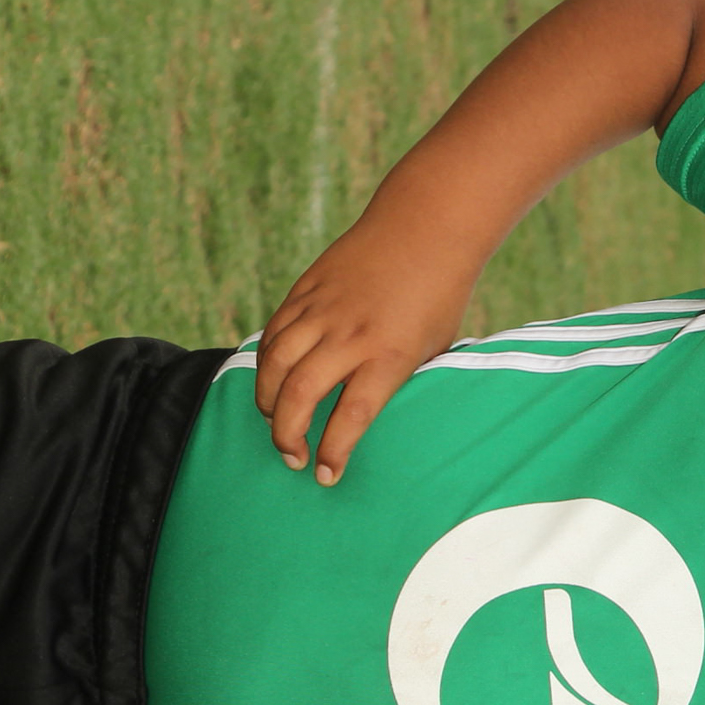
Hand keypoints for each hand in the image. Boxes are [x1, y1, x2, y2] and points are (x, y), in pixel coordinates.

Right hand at [252, 221, 478, 484]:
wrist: (425, 228)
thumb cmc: (438, 298)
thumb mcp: (432, 350)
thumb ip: (398, 383)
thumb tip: (370, 423)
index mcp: (389, 355)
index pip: (351, 417)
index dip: (333, 453)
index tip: (325, 475)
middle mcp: (350, 335)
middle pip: (298, 395)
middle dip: (286, 436)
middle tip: (292, 456)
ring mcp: (323, 310)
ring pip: (274, 365)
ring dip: (267, 403)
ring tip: (276, 421)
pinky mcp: (305, 290)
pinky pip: (273, 334)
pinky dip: (267, 363)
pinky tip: (273, 381)